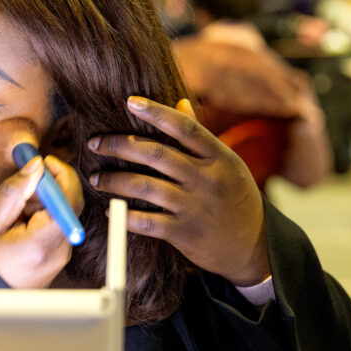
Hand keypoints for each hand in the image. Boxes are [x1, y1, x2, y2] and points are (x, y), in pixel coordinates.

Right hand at [0, 155, 81, 288]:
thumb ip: (14, 191)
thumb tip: (35, 165)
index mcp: (43, 244)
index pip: (70, 201)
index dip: (62, 175)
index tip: (45, 162)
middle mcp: (59, 253)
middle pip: (68, 205)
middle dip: (47, 190)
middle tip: (22, 191)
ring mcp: (62, 257)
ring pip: (62, 215)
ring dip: (43, 205)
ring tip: (17, 216)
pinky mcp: (59, 257)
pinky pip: (58, 227)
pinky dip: (43, 217)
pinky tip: (22, 225)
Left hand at [87, 97, 267, 285]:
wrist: (256, 247)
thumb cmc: (235, 198)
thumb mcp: (227, 164)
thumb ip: (201, 136)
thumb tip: (180, 103)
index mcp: (219, 157)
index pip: (184, 128)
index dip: (156, 112)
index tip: (129, 102)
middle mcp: (206, 179)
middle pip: (156, 154)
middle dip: (119, 145)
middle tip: (95, 143)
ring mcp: (195, 207)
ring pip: (146, 187)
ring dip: (114, 180)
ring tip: (96, 178)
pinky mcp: (185, 233)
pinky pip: (148, 222)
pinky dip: (125, 216)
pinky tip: (112, 211)